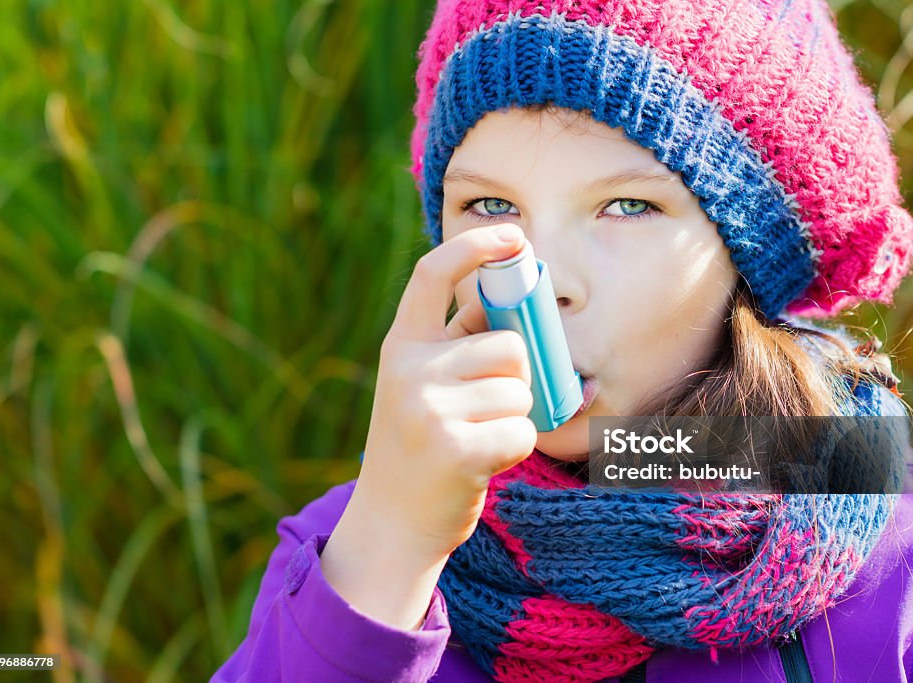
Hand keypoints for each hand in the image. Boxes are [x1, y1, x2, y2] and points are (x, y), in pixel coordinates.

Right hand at [355, 223, 537, 558]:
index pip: (433, 275)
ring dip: (516, 416)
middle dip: (517, 375)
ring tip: (479, 438)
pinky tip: (485, 462)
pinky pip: (522, 428)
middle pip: (507, 345)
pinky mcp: (454, 448)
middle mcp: (409, 369)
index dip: (475, 246)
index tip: (513, 236)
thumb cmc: (421, 450)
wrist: (391, 524)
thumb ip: (458, 345)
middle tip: (490, 407)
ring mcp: (429, 408)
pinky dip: (517, 446)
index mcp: (401, 346)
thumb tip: (515, 303)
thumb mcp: (420, 387)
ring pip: (520, 388)